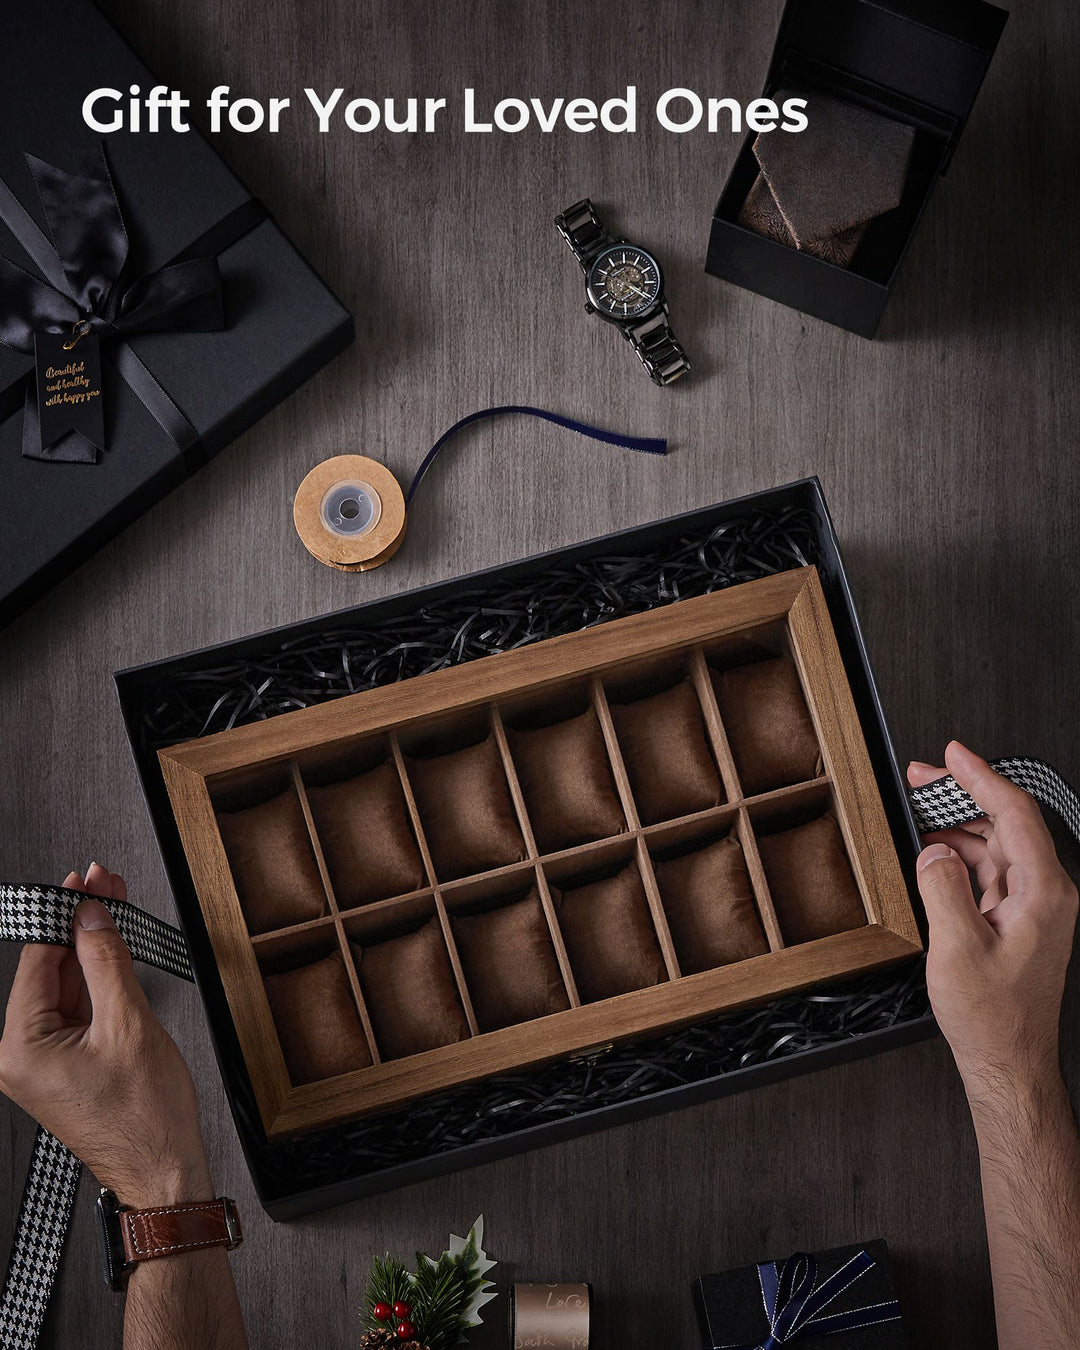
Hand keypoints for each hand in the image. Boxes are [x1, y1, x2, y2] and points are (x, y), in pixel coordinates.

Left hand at [0, 863, 212, 1207]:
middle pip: (50, 971)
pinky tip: (112, 950)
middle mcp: (21, 1058)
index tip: (81, 883)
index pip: (36, 962)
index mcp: (21, 1049)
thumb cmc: (144, 1119)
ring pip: (66, 988)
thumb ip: (106, 962)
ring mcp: (43, 1063)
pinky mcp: (66, 1067)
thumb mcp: (129, 1024)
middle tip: (103, 885)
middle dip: (79, 925)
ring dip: (90, 949)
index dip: (62, 915)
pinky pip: (77, 1012)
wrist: (163, 1171)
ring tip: (113, 907)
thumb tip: (91, 918)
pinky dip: (96, 980)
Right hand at [908, 742, 1077, 1102]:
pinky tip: (931, 853)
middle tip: (921, 777)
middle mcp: (1045, 894)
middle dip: (961, 795)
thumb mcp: (957, 950)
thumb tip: (933, 851)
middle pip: (1005, 823)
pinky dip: (958, 856)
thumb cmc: (993, 1018)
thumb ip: (943, 890)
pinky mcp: (1017, 920)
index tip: (953, 754)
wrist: (1008, 1062)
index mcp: (1044, 893)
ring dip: (956, 826)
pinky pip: (988, 871)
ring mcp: (1033, 907)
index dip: (981, 777)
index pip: (1015, 814)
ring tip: (917, 813)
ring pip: (995, 846)